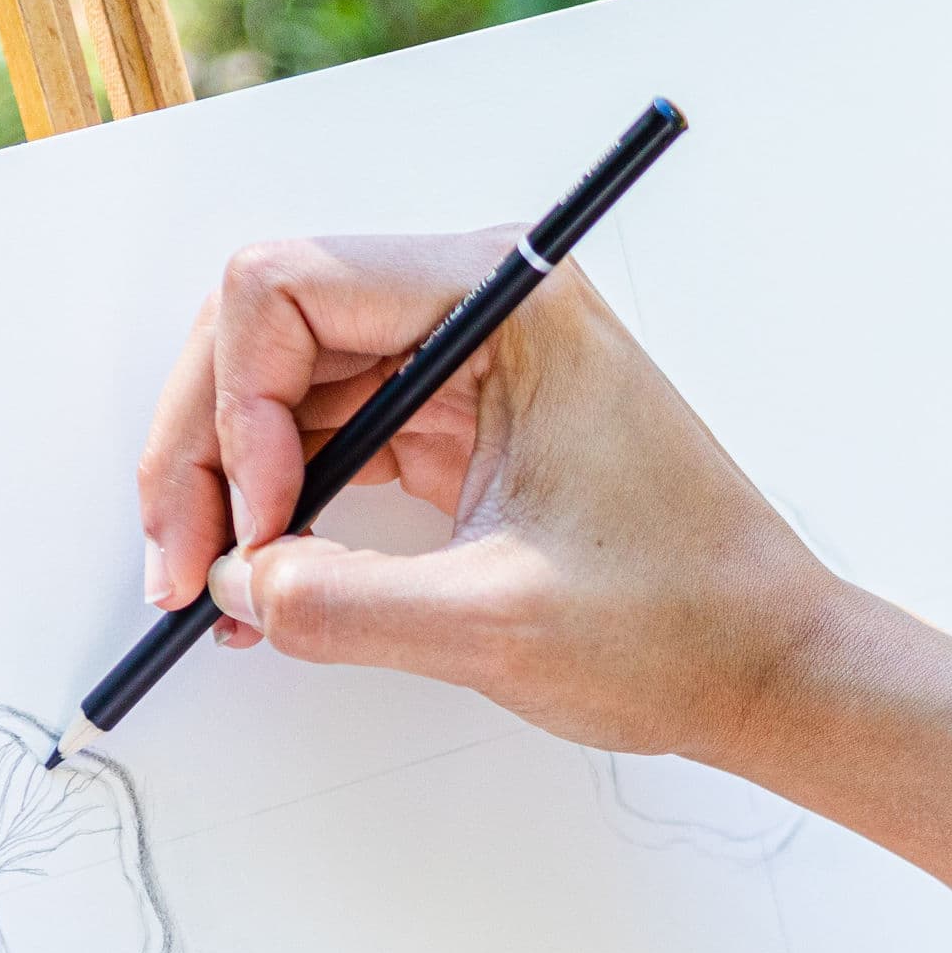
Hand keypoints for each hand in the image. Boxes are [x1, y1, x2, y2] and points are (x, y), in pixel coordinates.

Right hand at [139, 230, 838, 768]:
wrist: (769, 667)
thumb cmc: (684, 625)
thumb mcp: (495, 625)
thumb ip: (341, 603)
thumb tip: (234, 589)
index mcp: (506, 304)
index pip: (285, 286)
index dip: (232, 406)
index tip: (252, 528)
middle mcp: (481, 308)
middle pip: (267, 329)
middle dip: (209, 448)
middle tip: (182, 569)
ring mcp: (468, 363)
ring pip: (286, 388)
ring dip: (235, 483)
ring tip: (211, 591)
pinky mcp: (463, 423)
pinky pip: (334, 438)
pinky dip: (284, 504)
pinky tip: (260, 581)